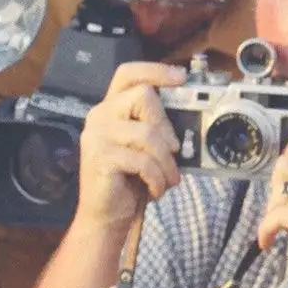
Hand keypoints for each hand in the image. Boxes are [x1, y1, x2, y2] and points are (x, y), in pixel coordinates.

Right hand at [74, 66, 180, 229]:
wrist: (107, 216)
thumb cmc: (129, 181)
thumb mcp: (146, 147)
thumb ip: (157, 126)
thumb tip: (190, 115)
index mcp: (110, 109)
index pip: (128, 74)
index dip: (155, 70)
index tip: (181, 77)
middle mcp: (99, 116)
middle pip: (143, 96)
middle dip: (166, 126)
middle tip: (174, 151)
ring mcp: (97, 136)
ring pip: (148, 132)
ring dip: (166, 161)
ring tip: (168, 179)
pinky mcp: (101, 157)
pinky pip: (143, 160)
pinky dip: (157, 178)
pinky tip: (155, 189)